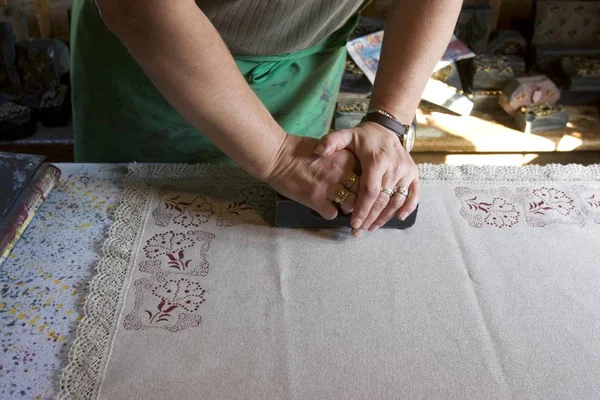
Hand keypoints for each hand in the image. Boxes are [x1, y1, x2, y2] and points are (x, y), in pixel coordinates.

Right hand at [266, 134, 360, 218]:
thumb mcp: (327, 148)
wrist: (277, 156)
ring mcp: (328, 186)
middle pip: (362, 191)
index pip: (366, 173)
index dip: (365, 182)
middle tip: (355, 200)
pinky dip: (330, 213)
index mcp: (344, 157)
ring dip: (348, 207)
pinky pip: (332, 213)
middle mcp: (340, 172)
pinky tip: (325, 208)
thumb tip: (353, 170)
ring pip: (351, 204)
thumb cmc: (299, 150)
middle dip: (361, 198)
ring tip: (341, 205)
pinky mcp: (315, 199)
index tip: (361, 185)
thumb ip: (341, 158)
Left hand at [314, 121, 419, 236]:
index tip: (353, 223)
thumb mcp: (346, 135)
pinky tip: (399, 218)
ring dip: (385, 217)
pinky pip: (414, 193)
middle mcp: (394, 167)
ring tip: (372, 228)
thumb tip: (318, 152)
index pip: (370, 191)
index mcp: (377, 161)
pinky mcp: (413, 173)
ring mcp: (406, 171)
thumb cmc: (363, 137)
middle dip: (370, 218)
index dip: (362, 209)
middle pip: (382, 200)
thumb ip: (331, 142)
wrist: (386, 128)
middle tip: (358, 232)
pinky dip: (408, 207)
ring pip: (396, 200)